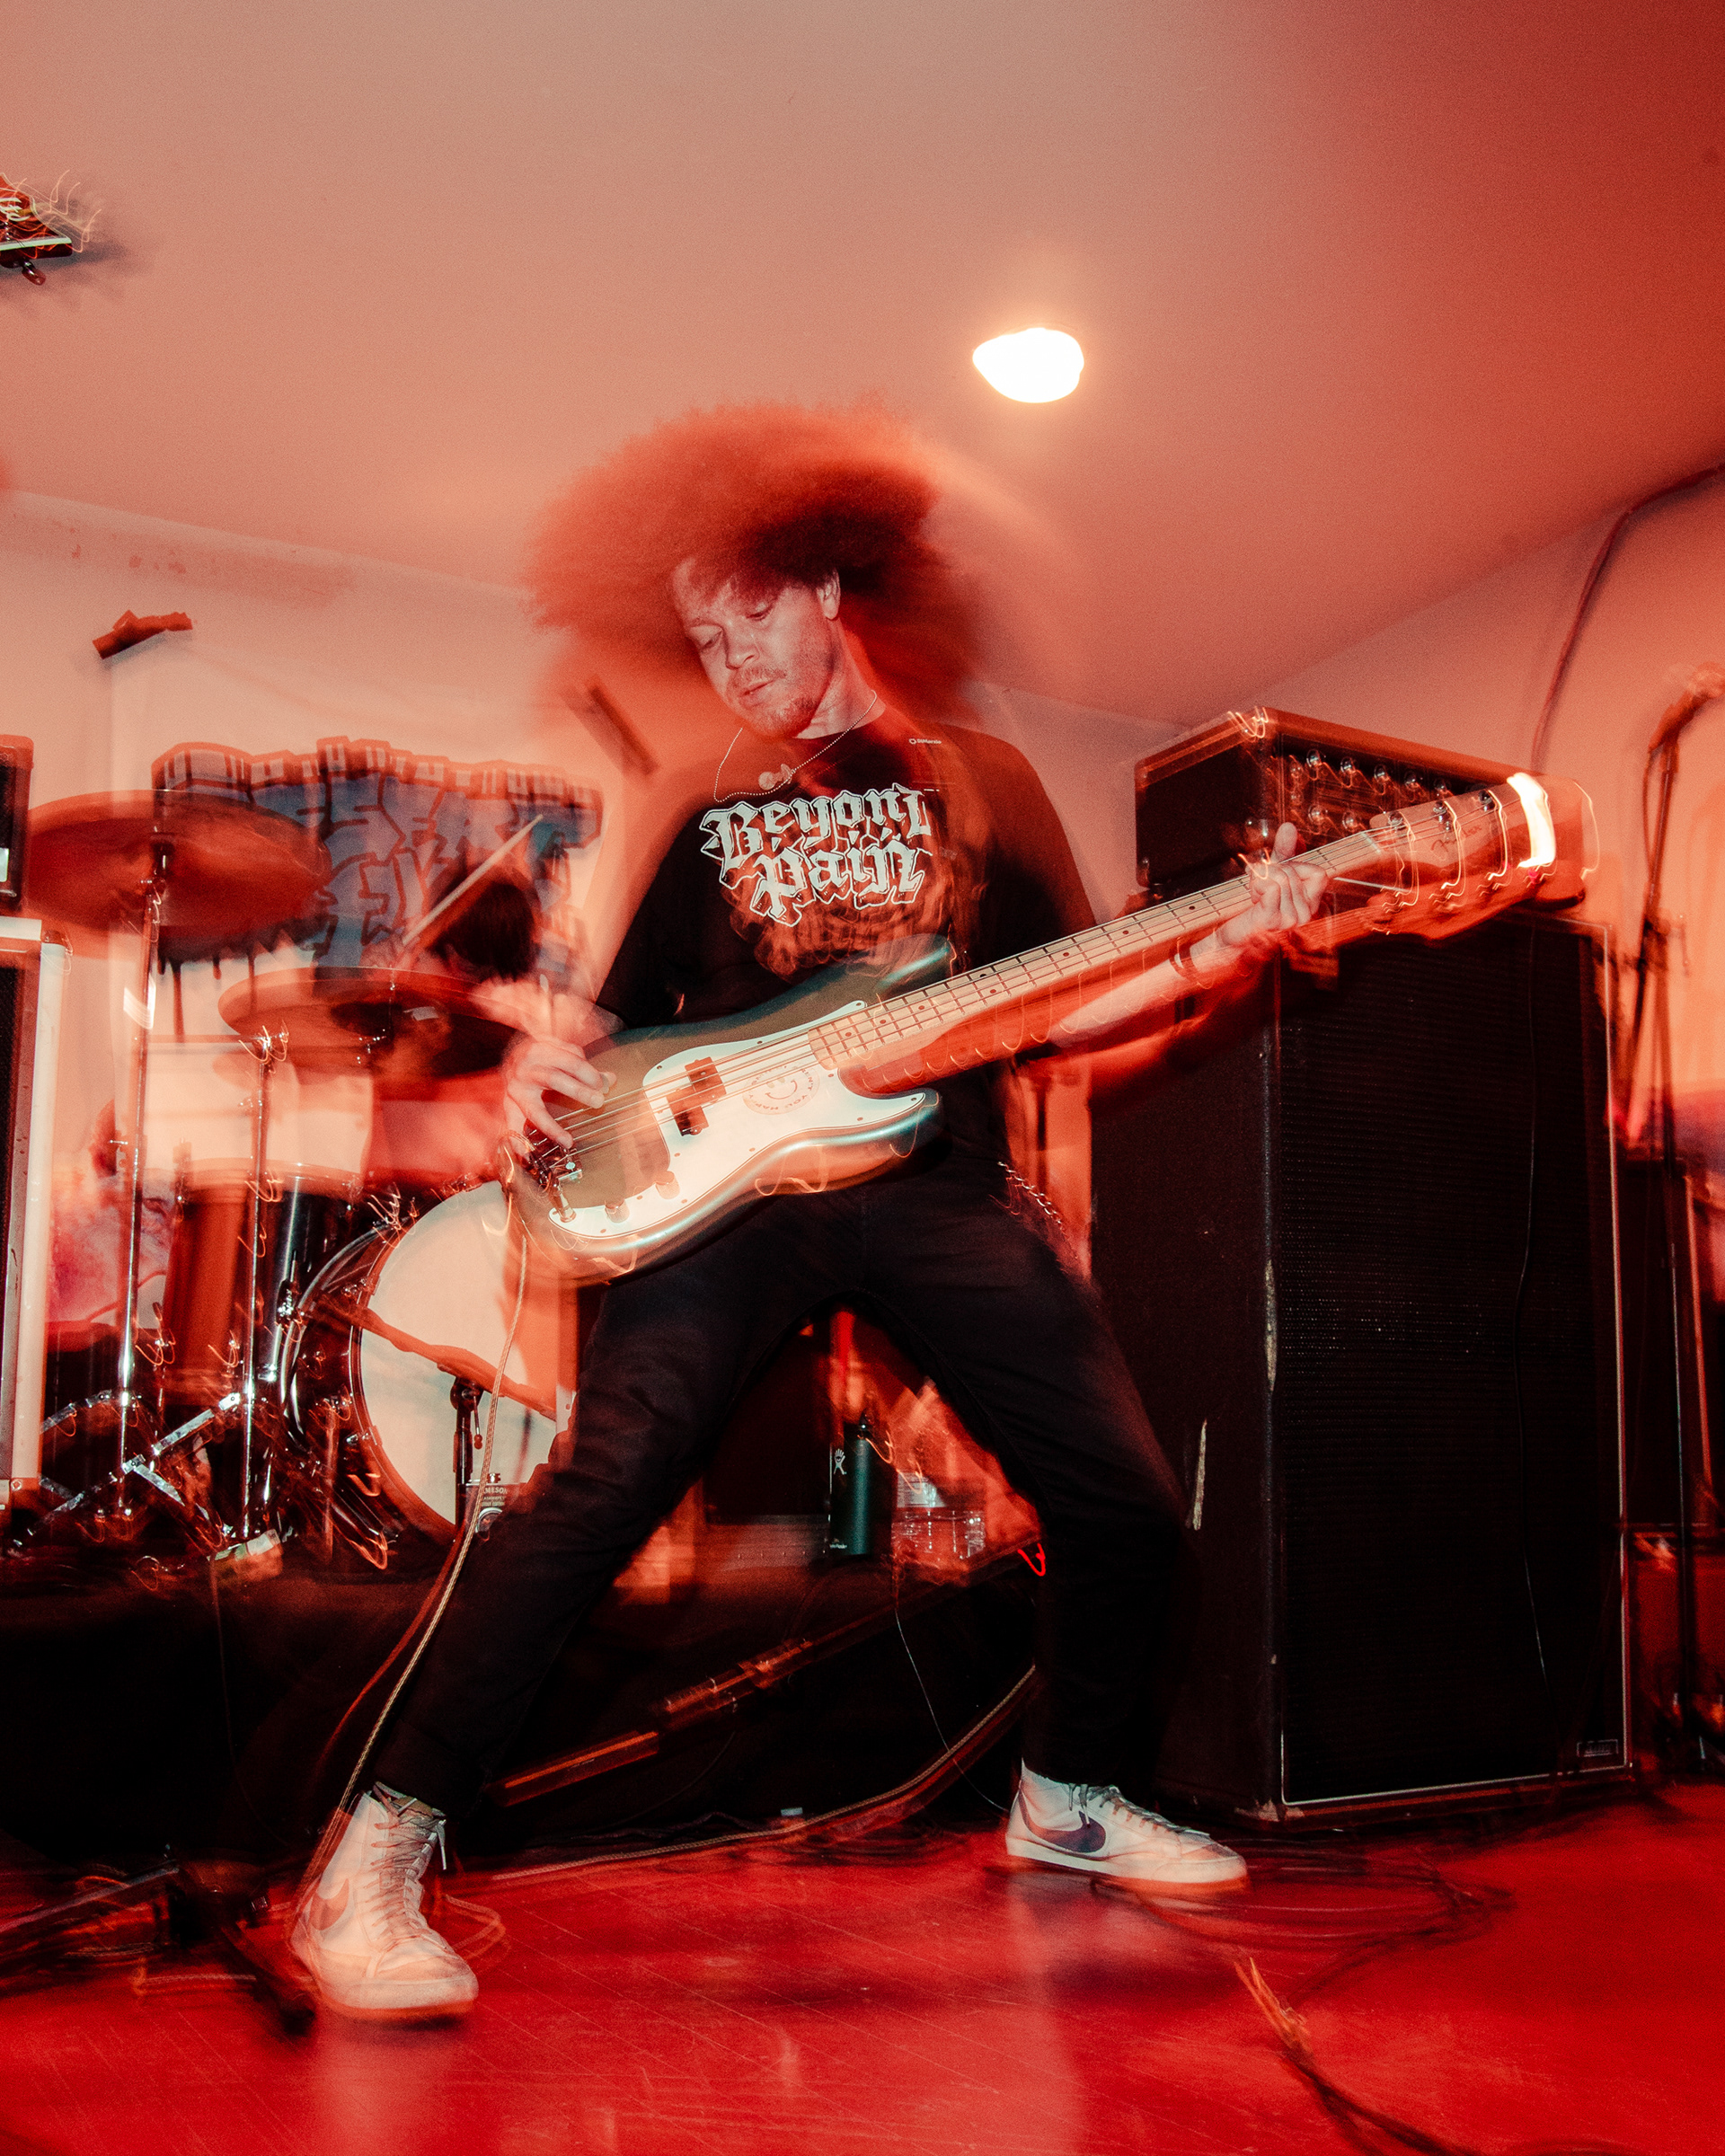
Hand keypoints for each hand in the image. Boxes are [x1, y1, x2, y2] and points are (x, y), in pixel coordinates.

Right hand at [503, 1034, 613, 1147]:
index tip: (602, 1085)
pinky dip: (517, 1141)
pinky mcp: (508, 1104)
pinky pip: (511, 1125)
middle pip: (554, 1080)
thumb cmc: (542, 1054)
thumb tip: (610, 1080)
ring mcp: (515, 1089)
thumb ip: (585, 1067)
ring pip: (534, 1109)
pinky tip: (526, 1155)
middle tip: (598, 1102)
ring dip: (551, 1127)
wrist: (511, 1054)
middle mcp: (526, 1069)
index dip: (589, 1074)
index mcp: (541, 1051)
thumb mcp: (562, 1052)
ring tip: (567, 1141)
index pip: (570, 1062)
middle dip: (578, 1092)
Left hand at [1212, 822, 1327, 961]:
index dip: (1295, 866)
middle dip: (1271, 871)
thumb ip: (1285, 850)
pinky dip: (1257, 884)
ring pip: (1280, 878)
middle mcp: (1305, 915)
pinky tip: (1253, 896)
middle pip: (1292, 872)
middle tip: (1259, 886)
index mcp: (1311, 904)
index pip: (1318, 873)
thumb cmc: (1254, 905)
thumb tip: (1290, 827)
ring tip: (1255, 893)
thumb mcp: (1272, 872)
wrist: (1232, 933)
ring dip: (1260, 879)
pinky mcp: (1271, 921)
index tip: (1278, 874)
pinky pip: (1271, 887)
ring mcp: (1290, 920)